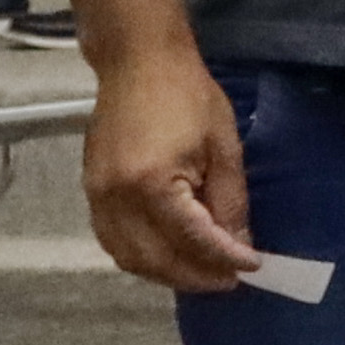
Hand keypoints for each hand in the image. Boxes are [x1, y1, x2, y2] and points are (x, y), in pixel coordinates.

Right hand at [80, 45, 258, 292]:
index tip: (253, 267)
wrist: (138, 64)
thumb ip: (230, 202)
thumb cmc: (188, 97)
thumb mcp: (224, 148)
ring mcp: (97, 196)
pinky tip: (171, 255)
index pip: (192, 239)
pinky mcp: (90, 191)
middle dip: (195, 276)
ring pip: (129, 257)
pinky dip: (142, 256)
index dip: (224, 258)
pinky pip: (112, 241)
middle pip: (155, 259)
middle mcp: (116, 197)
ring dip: (167, 273)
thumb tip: (239, 245)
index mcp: (152, 184)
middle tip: (231, 279)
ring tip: (204, 273)